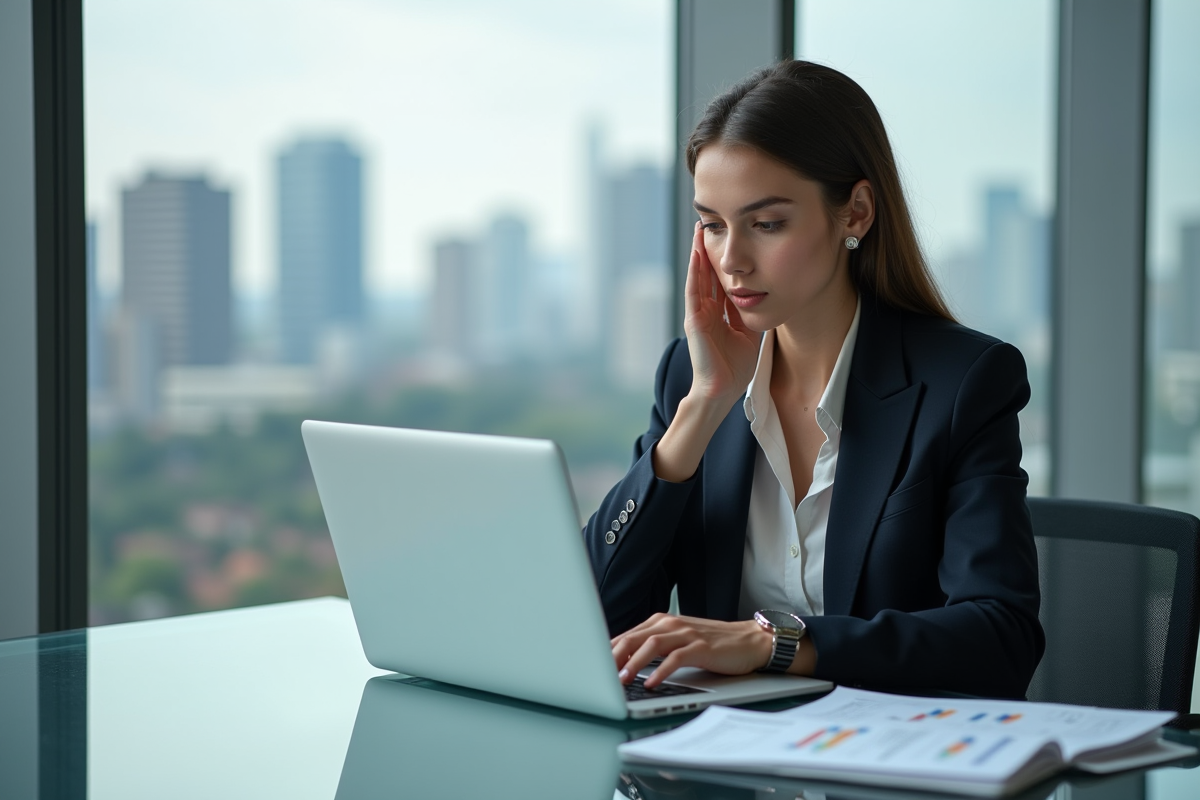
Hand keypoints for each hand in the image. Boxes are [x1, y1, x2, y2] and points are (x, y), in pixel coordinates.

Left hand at [611, 612, 772, 688]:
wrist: (749, 641)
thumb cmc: (712, 644)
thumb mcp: (678, 642)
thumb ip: (653, 647)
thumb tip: (622, 664)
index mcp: (661, 622)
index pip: (627, 635)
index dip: (607, 651)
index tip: (590, 667)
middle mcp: (671, 624)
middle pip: (634, 638)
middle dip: (613, 657)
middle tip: (597, 675)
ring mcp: (687, 634)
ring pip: (652, 645)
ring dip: (634, 663)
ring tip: (621, 680)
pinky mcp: (702, 648)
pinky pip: (677, 658)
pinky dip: (661, 671)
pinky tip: (652, 683)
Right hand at [683, 223, 759, 405]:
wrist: (721, 391)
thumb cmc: (734, 369)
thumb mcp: (750, 334)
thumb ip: (751, 314)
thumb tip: (765, 295)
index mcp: (719, 315)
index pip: (721, 281)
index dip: (725, 261)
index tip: (729, 239)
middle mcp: (707, 311)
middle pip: (707, 274)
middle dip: (708, 250)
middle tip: (710, 224)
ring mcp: (699, 314)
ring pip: (698, 277)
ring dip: (698, 253)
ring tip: (699, 230)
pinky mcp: (695, 321)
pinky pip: (694, 291)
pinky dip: (695, 271)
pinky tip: (697, 253)